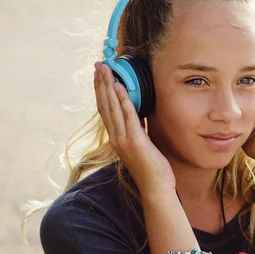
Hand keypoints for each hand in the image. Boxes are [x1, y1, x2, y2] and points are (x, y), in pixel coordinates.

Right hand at [94, 62, 174, 196]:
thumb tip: (139, 113)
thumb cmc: (152, 168)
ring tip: (105, 70)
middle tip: (98, 65)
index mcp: (116, 137)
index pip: (105, 110)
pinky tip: (120, 87)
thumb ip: (137, 129)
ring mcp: (123, 140)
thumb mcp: (142, 144)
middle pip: (104, 105)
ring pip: (112, 107)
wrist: (156, 188)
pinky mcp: (135, 141)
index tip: (100, 75)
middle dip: (101, 84)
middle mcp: (116, 137)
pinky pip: (128, 116)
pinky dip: (123, 101)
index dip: (101, 91)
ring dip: (108, 87)